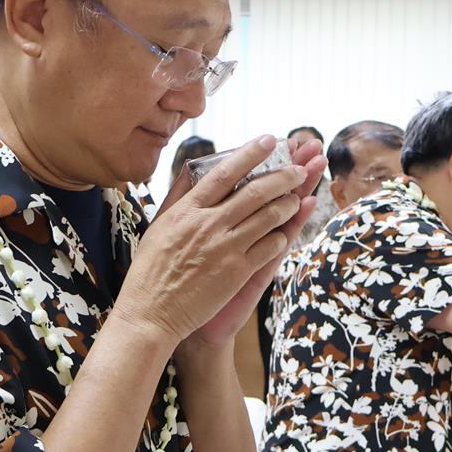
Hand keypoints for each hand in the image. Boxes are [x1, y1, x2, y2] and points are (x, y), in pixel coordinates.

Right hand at [117, 137, 321, 346]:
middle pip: (255, 191)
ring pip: (268, 217)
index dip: (250, 153)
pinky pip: (269, 247)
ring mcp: (224, 248)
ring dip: (288, 203)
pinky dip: (281, 236)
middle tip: (300, 165)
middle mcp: (208, 224)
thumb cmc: (151, 269)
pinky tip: (285, 232)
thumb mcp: (158, 224)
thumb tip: (190, 165)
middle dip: (283, 175)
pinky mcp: (236, 272)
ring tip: (299, 196)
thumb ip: (177, 194)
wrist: (151, 312)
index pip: (224, 172)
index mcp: (188, 210)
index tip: (270, 139)